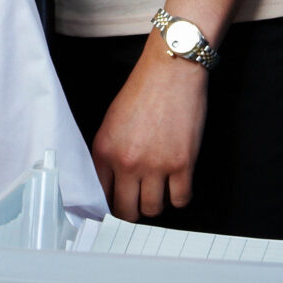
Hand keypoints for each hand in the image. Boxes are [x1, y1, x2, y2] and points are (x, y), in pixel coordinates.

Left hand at [90, 37, 209, 221]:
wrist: (171, 71)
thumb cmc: (143, 90)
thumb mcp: (111, 122)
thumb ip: (108, 154)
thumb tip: (110, 183)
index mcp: (104, 150)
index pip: (100, 196)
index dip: (109, 204)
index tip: (117, 206)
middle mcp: (127, 162)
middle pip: (126, 211)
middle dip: (131, 211)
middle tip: (138, 202)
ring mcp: (155, 165)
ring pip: (153, 209)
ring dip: (156, 203)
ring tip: (158, 190)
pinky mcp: (182, 164)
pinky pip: (180, 200)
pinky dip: (179, 197)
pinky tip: (177, 185)